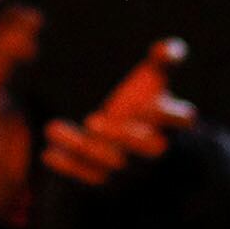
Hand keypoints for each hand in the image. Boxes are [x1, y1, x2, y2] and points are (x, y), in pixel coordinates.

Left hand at [42, 38, 196, 187]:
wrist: (135, 141)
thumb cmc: (144, 103)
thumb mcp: (153, 81)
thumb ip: (163, 62)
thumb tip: (172, 47)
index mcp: (170, 123)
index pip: (182, 121)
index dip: (167, 114)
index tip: (145, 103)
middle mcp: (155, 149)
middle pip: (148, 150)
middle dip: (123, 138)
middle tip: (93, 120)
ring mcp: (133, 169)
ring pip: (113, 166)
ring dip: (83, 149)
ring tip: (52, 127)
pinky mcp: (109, 181)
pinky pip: (90, 180)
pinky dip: (69, 168)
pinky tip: (47, 153)